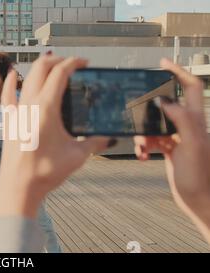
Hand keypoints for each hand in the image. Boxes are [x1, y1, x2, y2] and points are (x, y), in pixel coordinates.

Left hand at [0, 55, 112, 218]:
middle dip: (58, 60)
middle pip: (42, 68)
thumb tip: (108, 139)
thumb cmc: (45, 172)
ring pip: (26, 77)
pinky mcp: (9, 120)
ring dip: (40, 68)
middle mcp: (29, 104)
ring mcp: (16, 111)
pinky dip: (12, 82)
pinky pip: (7, 95)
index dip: (74, 63)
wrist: (19, 186)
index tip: (84, 63)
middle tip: (71, 65)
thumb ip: (94, 143)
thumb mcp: (77, 156)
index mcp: (47, 108)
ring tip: (52, 68)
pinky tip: (14, 74)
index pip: (61, 73)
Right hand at [134, 58, 209, 242]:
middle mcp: (188, 126)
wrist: (198, 200)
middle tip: (136, 113)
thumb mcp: (191, 146)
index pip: (191, 88)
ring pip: (154, 124)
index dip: (178, 73)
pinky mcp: (169, 149)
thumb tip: (164, 100)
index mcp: (196, 121)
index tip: (162, 63)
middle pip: (166, 105)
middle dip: (148, 110)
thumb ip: (182, 120)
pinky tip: (142, 156)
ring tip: (142, 149)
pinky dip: (144, 146)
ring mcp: (177, 137)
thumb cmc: (199, 177)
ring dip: (143, 134)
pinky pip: (152, 140)